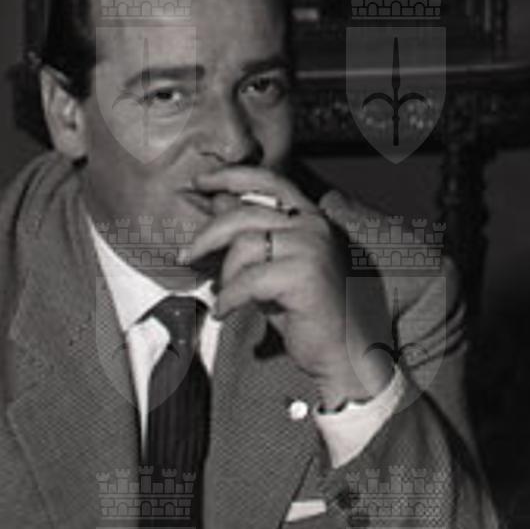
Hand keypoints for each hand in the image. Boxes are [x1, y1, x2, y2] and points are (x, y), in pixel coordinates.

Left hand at [180, 167, 394, 407]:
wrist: (343, 352)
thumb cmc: (305, 312)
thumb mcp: (271, 267)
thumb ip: (250, 236)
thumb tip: (217, 203)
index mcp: (309, 218)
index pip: (268, 181)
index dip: (230, 176)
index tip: (199, 181)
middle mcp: (313, 225)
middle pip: (244, 214)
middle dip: (207, 236)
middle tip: (186, 255)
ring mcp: (312, 247)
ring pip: (243, 246)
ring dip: (224, 276)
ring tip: (224, 297)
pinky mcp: (305, 274)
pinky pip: (248, 280)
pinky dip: (229, 298)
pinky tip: (225, 312)